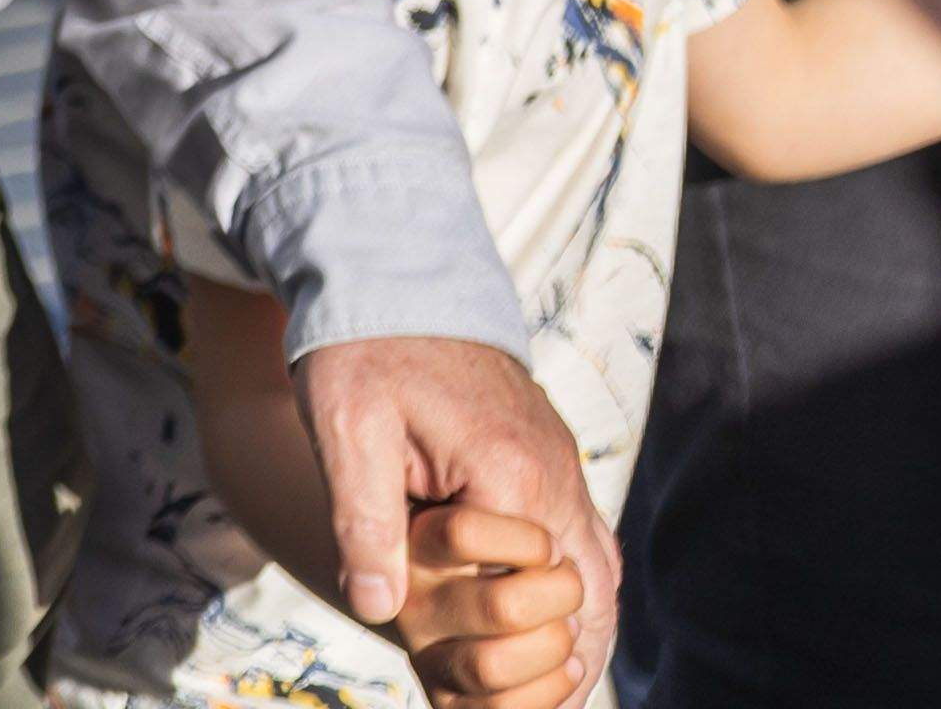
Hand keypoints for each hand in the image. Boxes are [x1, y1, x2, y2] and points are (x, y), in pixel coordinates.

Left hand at [298, 338, 611, 695]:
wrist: (388, 274)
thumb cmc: (359, 347)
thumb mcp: (344, 429)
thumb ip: (362, 520)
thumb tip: (377, 608)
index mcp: (511, 476)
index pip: (526, 593)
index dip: (498, 640)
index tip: (463, 679)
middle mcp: (556, 477)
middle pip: (587, 595)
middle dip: (564, 654)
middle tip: (540, 700)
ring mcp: (562, 468)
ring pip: (596, 573)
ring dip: (582, 630)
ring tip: (557, 686)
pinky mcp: (550, 460)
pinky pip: (584, 542)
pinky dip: (580, 591)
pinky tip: (557, 626)